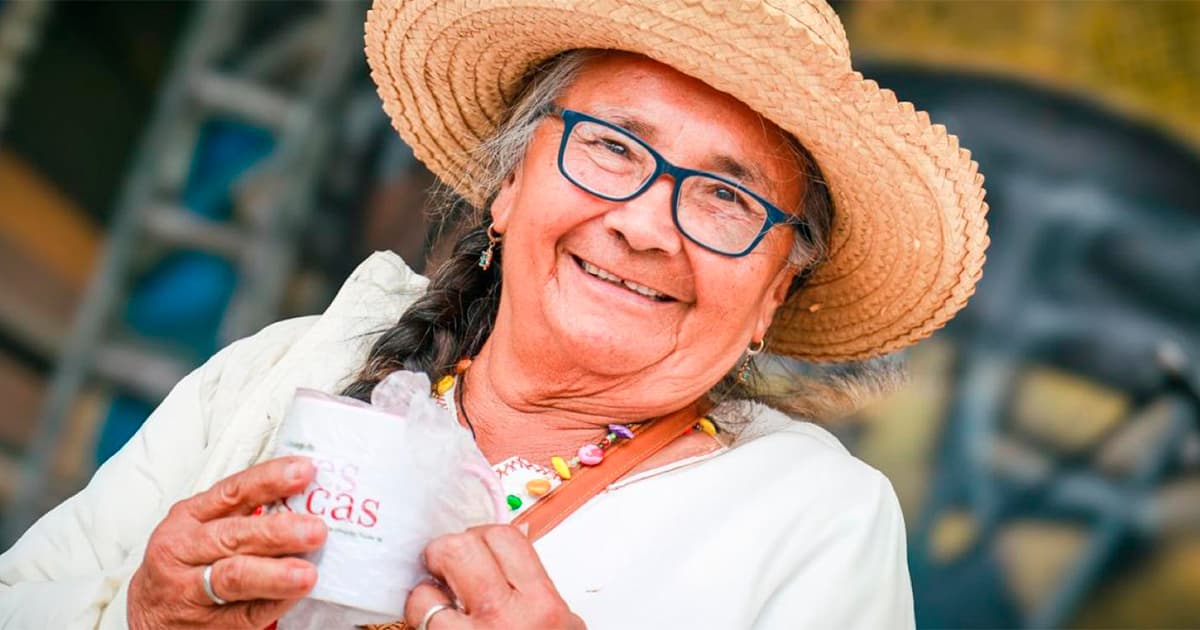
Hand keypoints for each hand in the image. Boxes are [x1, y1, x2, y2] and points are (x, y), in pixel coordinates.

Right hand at [127, 456, 327, 629]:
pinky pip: (245, 613)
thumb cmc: (185, 565)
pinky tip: (296, 595)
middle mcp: (184, 550)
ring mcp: (191, 590)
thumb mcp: (200, 529)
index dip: (269, 480)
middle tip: (315, 530)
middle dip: (277, 532)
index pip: (232, 492)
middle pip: (233, 536)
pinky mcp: (208, 625)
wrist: (151, 617)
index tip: (304, 471)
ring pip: (234, 578)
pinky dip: (274, 602)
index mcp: (188, 518)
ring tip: (307, 573)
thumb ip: (242, 514)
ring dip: (275, 574)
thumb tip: (304, 496)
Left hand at [405, 524, 585, 628]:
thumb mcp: (560, 626)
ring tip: (435, 605)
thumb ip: (535, 586)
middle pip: (460, 550)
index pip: (503, 537)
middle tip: (443, 565)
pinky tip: (431, 627)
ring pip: (425, 594)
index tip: (474, 545)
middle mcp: (507, 619)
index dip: (481, 535)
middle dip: (444, 553)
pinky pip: (417, 629)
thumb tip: (513, 543)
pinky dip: (417, 623)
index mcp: (541, 605)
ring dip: (424, 597)